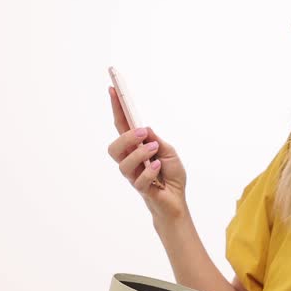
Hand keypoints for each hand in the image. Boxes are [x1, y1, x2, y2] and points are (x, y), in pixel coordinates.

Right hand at [107, 86, 187, 220]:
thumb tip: (143, 128)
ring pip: (123, 163)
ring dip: (139, 154)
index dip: (117, 107)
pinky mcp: (141, 189)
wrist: (176, 201)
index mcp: (135, 148)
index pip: (122, 125)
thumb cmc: (171, 176)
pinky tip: (158, 167)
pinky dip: (150, 171)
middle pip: (114, 147)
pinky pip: (139, 180)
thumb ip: (156, 140)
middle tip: (142, 133)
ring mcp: (133, 175)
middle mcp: (130, 161)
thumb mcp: (168, 151)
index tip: (113, 89)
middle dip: (126, 137)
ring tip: (154, 150)